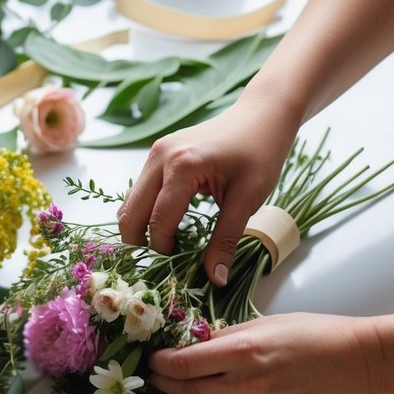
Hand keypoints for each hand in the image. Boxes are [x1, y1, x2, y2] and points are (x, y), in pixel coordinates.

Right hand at [116, 101, 296, 282]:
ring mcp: (156, 152)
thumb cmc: (261, 151)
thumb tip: (215, 279)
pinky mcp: (158, 153)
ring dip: (141, 227)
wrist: (262, 114)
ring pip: (132, 202)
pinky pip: (140, 190)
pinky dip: (145, 211)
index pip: (159, 221)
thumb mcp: (248, 199)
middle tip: (161, 264)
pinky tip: (165, 224)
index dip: (164, 250)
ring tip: (164, 246)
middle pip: (133, 213)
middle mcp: (160, 157)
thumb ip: (226, 239)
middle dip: (141, 243)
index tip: (178, 267)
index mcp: (182, 167)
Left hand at [148, 312, 381, 393]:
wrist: (361, 364)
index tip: (153, 361)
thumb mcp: (266, 324)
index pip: (182, 365)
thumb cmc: (316, 335)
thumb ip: (227, 337)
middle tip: (159, 377)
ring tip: (207, 384)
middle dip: (167, 385)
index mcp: (243, 353)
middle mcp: (248, 387)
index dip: (160, 365)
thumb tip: (192, 345)